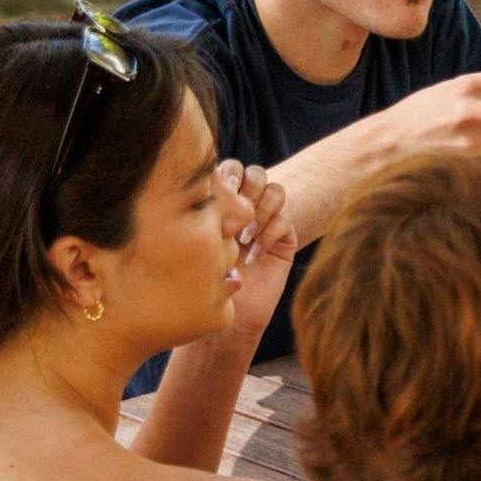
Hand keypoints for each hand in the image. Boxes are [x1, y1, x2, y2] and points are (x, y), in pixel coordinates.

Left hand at [217, 161, 300, 339]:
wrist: (224, 312)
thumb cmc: (201, 278)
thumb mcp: (196, 239)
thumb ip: (205, 209)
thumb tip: (210, 181)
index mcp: (222, 200)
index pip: (231, 168)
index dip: (230, 174)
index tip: (223, 192)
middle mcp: (246, 207)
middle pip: (257, 173)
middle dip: (248, 189)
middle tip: (236, 211)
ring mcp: (267, 221)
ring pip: (276, 191)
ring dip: (260, 211)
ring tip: (244, 236)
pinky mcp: (284, 240)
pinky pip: (285, 221)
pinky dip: (269, 234)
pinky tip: (253, 254)